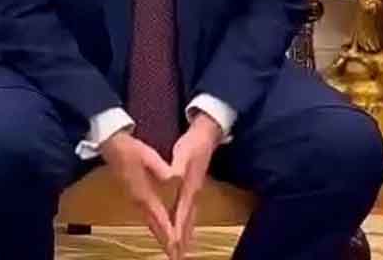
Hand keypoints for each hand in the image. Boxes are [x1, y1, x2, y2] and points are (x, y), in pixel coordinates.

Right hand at [100, 131, 179, 258]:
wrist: (108, 143)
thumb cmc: (127, 147)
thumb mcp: (146, 154)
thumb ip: (160, 168)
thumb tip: (174, 177)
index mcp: (143, 192)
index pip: (159, 217)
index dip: (169, 232)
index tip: (177, 245)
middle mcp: (138, 199)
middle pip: (154, 225)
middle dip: (165, 240)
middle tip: (176, 255)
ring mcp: (134, 197)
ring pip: (150, 222)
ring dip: (160, 235)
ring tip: (171, 248)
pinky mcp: (133, 193)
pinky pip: (146, 215)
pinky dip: (155, 225)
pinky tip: (158, 227)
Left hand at [170, 114, 222, 256]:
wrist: (209, 135)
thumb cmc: (195, 143)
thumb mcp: (184, 152)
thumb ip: (179, 166)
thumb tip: (173, 176)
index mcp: (189, 187)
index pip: (182, 214)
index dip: (177, 230)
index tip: (173, 246)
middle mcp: (194, 193)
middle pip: (187, 222)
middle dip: (181, 240)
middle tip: (175, 257)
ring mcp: (195, 192)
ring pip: (189, 219)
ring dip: (185, 235)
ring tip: (180, 250)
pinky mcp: (194, 189)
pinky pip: (189, 212)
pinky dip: (186, 224)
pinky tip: (183, 228)